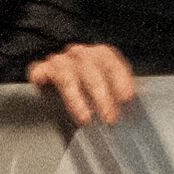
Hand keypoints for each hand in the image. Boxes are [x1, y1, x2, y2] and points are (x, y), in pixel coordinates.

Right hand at [26, 42, 140, 127]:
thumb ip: (118, 101)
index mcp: (101, 56)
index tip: (126, 98)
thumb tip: (132, 119)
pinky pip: (41, 71)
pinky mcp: (42, 69)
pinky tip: (42, 84)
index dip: (120, 79)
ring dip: (77, 98)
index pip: (111, 63)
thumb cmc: (91, 96)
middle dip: (102, 96)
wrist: (61, 95)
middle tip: (110, 118)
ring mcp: (60, 61)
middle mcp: (81, 55)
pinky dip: (42, 76)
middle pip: (92, 71)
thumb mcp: (108, 96)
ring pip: (68, 75)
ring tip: (85, 118)